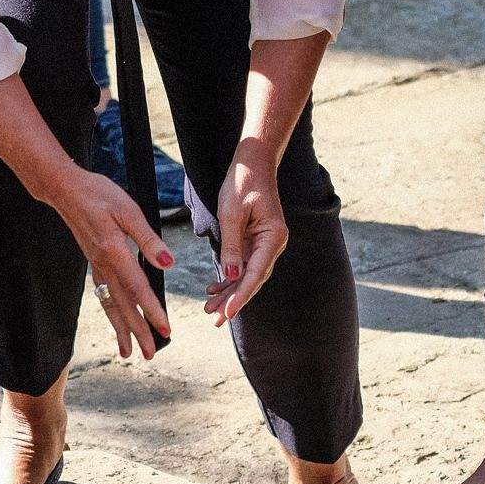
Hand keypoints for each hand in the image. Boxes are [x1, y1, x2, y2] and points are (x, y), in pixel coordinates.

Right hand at [44, 167, 172, 359]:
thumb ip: (148, 239)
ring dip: (121, 329)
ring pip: (110, 304)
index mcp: (114, 252)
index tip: (165, 330)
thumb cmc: (98, 193)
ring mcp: (95, 266)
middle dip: (138, 331)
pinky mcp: (93, 262)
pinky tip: (116, 322)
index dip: (152, 310)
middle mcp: (103, 264)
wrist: (64, 189)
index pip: (138, 288)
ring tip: (128, 352)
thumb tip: (168, 264)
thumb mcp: (128, 210)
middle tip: (151, 354)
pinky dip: (111, 313)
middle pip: (123, 305)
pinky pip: (103, 295)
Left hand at [205, 140, 286, 324]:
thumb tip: (232, 277)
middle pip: (253, 279)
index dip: (241, 296)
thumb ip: (231, 246)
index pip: (256, 273)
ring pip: (247, 275)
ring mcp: (264, 243)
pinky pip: (242, 264)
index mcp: (273, 237)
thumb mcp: (231, 213)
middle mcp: (273, 244)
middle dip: (234, 300)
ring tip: (211, 310)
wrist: (252, 163)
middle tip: (216, 320)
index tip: (227, 313)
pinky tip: (215, 289)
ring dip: (230, 292)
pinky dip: (230, 277)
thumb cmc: (242, 182)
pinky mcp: (254, 241)